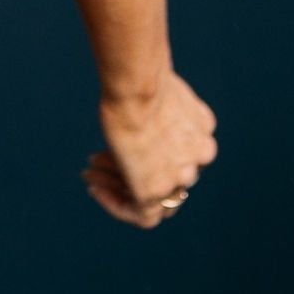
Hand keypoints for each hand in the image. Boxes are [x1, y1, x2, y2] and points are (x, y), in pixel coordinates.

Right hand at [84, 67, 216, 228]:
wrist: (136, 87)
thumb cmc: (139, 79)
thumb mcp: (157, 88)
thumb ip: (157, 106)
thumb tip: (141, 106)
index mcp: (203, 128)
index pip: (181, 152)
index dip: (150, 150)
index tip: (123, 142)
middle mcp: (200, 156)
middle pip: (168, 175)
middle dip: (133, 168)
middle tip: (99, 158)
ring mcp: (180, 177)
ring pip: (154, 196)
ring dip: (119, 184)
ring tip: (90, 172)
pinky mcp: (155, 193)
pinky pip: (141, 214)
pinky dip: (116, 204)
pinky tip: (95, 189)